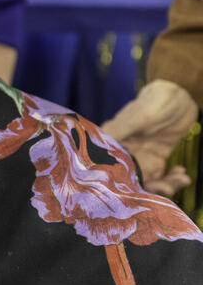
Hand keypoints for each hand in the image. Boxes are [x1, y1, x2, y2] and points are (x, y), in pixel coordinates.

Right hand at [102, 79, 197, 196]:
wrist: (179, 94)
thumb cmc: (155, 101)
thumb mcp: (139, 116)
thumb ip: (123, 131)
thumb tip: (102, 144)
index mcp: (112, 141)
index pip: (109, 167)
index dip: (120, 182)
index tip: (136, 190)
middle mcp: (123, 152)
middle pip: (129, 179)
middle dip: (147, 188)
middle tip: (166, 188)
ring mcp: (140, 156)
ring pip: (147, 181)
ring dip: (163, 186)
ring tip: (180, 180)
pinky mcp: (156, 158)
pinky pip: (162, 176)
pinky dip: (172, 180)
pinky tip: (182, 174)